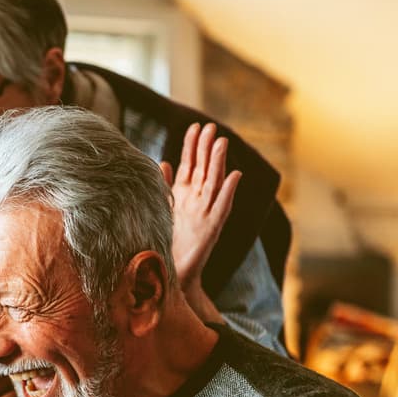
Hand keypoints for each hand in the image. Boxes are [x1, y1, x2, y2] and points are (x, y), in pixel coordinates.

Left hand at [160, 123, 239, 306]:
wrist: (173, 270)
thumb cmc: (169, 240)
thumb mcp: (164, 208)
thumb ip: (165, 186)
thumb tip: (162, 162)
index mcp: (185, 195)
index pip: (191, 165)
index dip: (193, 146)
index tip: (194, 126)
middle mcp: (198, 201)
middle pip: (204, 169)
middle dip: (206, 148)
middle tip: (210, 126)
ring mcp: (207, 213)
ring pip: (215, 183)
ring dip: (219, 163)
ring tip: (222, 143)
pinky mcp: (213, 228)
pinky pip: (223, 207)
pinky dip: (229, 192)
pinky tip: (235, 177)